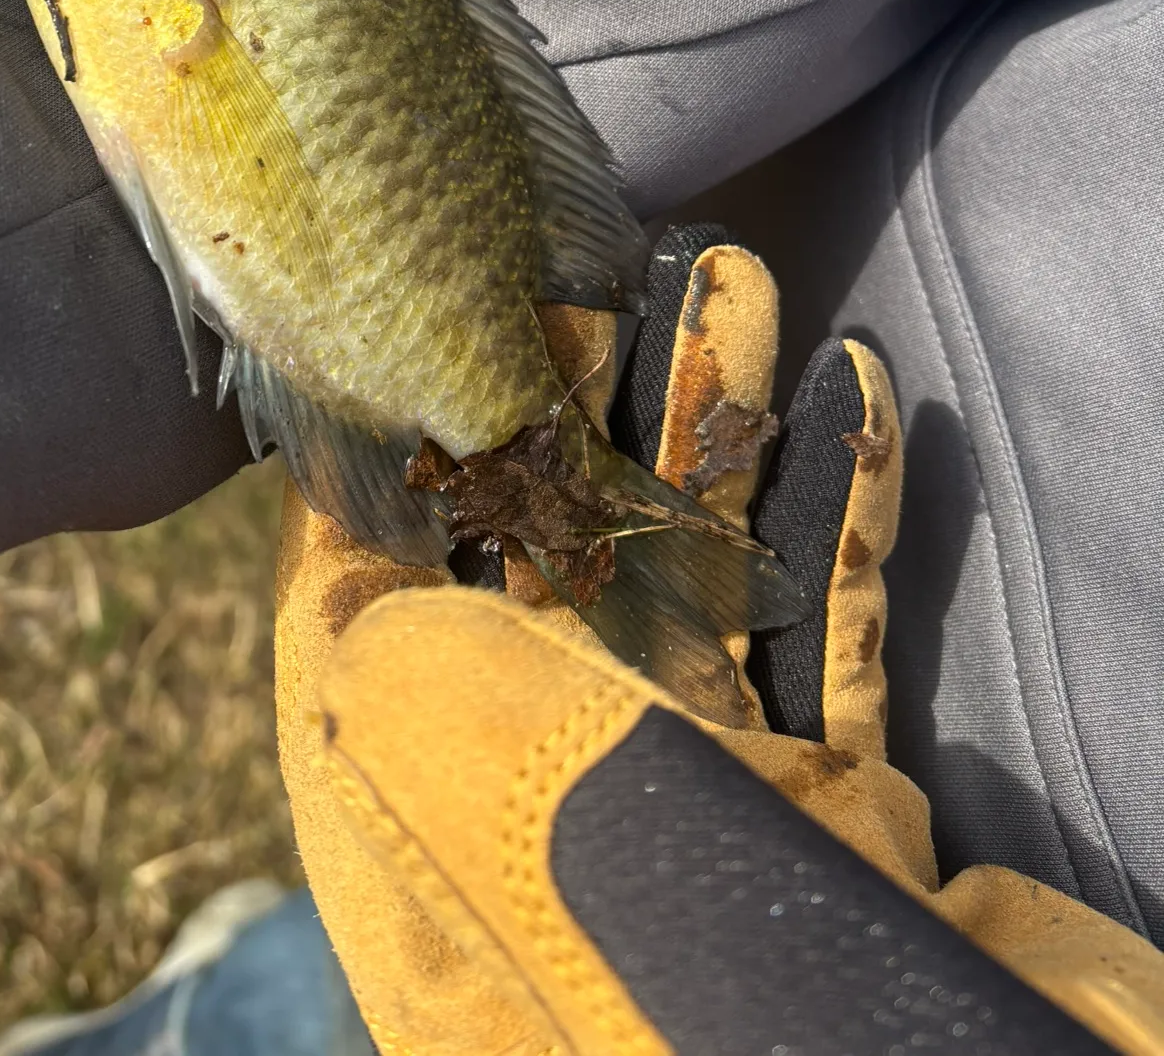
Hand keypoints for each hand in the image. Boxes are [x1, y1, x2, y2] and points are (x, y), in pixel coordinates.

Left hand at [276, 227, 1163, 1055]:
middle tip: (621, 274)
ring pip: (692, 555)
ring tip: (742, 288)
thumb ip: (379, 626)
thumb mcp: (438, 746)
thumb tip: (345, 504)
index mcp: (413, 763)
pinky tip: (854, 396)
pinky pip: (821, 622)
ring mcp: (678, 774)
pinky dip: (841, 510)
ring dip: (721, 422)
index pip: (372, 572)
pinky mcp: (810, 794)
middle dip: (589, 398)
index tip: (438, 318)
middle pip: (545, 539)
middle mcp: (533, 763)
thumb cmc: (592, 925)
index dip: (401, 436)